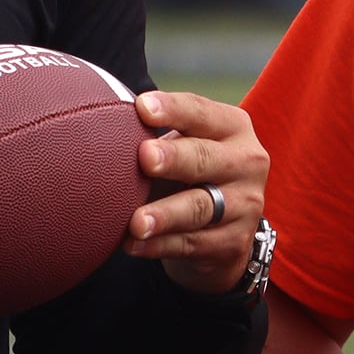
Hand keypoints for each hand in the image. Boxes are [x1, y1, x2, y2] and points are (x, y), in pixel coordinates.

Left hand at [123, 89, 268, 295]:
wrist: (225, 226)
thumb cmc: (192, 172)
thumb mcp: (185, 144)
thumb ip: (158, 134)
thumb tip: (107, 123)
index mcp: (232, 127)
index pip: (200, 113)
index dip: (172, 109)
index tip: (142, 108)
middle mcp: (246, 162)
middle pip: (205, 158)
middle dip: (174, 158)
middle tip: (145, 158)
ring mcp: (245, 204)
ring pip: (199, 208)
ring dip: (165, 214)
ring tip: (135, 222)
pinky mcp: (235, 242)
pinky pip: (192, 244)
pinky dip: (160, 246)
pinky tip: (133, 245)